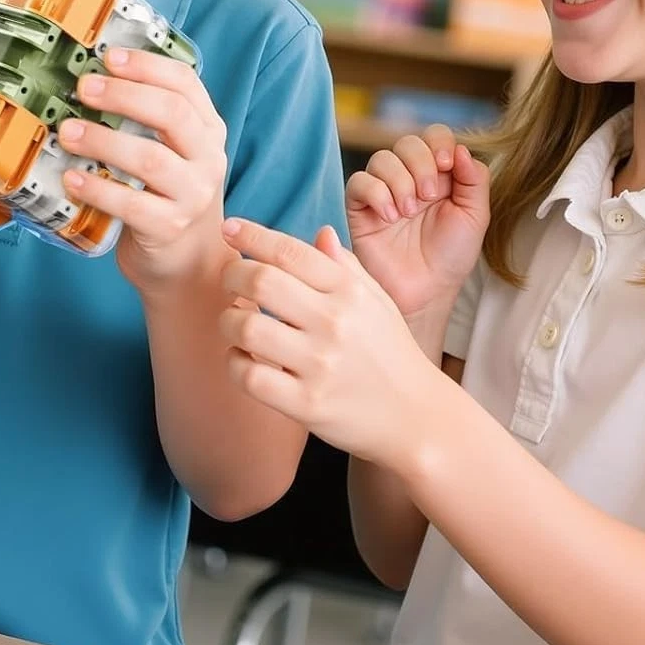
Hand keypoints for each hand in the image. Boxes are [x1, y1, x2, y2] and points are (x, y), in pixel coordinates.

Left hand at [56, 47, 228, 290]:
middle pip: (172, 114)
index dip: (146, 65)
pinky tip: (72, 179)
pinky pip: (131, 204)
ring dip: (103, 141)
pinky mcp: (169, 228)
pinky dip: (98, 189)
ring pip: (151, 158)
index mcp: (208, 129)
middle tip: (83, 87)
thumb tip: (92, 79)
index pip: (185, 83)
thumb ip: (149, 119)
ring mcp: (192, 195)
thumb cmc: (168, 195)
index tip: (108, 56)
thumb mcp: (174, 151)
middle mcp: (208, 158)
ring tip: (67, 132)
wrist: (189, 262)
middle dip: (124, 95)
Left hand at [220, 218, 444, 468]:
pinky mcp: (306, 404)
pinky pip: (249, 375)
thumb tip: (320, 232)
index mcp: (349, 292)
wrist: (416, 417)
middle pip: (260, 282)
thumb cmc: (391, 353)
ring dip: (229, 321)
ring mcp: (319, 365)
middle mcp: (334, 323)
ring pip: (247, 328)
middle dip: (232, 275)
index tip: (230, 228)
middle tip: (230, 281)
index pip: (290, 251)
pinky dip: (235, 362)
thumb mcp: (377, 302)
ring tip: (236, 322)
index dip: (252, 234)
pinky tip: (243, 357)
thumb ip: (345, 267)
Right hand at [346, 126, 489, 323]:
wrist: (426, 292)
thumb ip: (474, 179)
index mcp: (439, 174)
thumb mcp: (474, 216)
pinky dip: (376, 193)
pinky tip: (389, 216)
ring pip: (382, 159)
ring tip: (408, 212)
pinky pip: (359, 182)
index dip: (439, 142)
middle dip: (420, 164)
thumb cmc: (450, 256)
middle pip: (407, 142)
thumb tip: (461, 148)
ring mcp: (383, 191)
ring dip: (399, 181)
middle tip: (427, 197)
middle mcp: (409, 177)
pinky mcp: (360, 208)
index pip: (434, 136)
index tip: (447, 165)